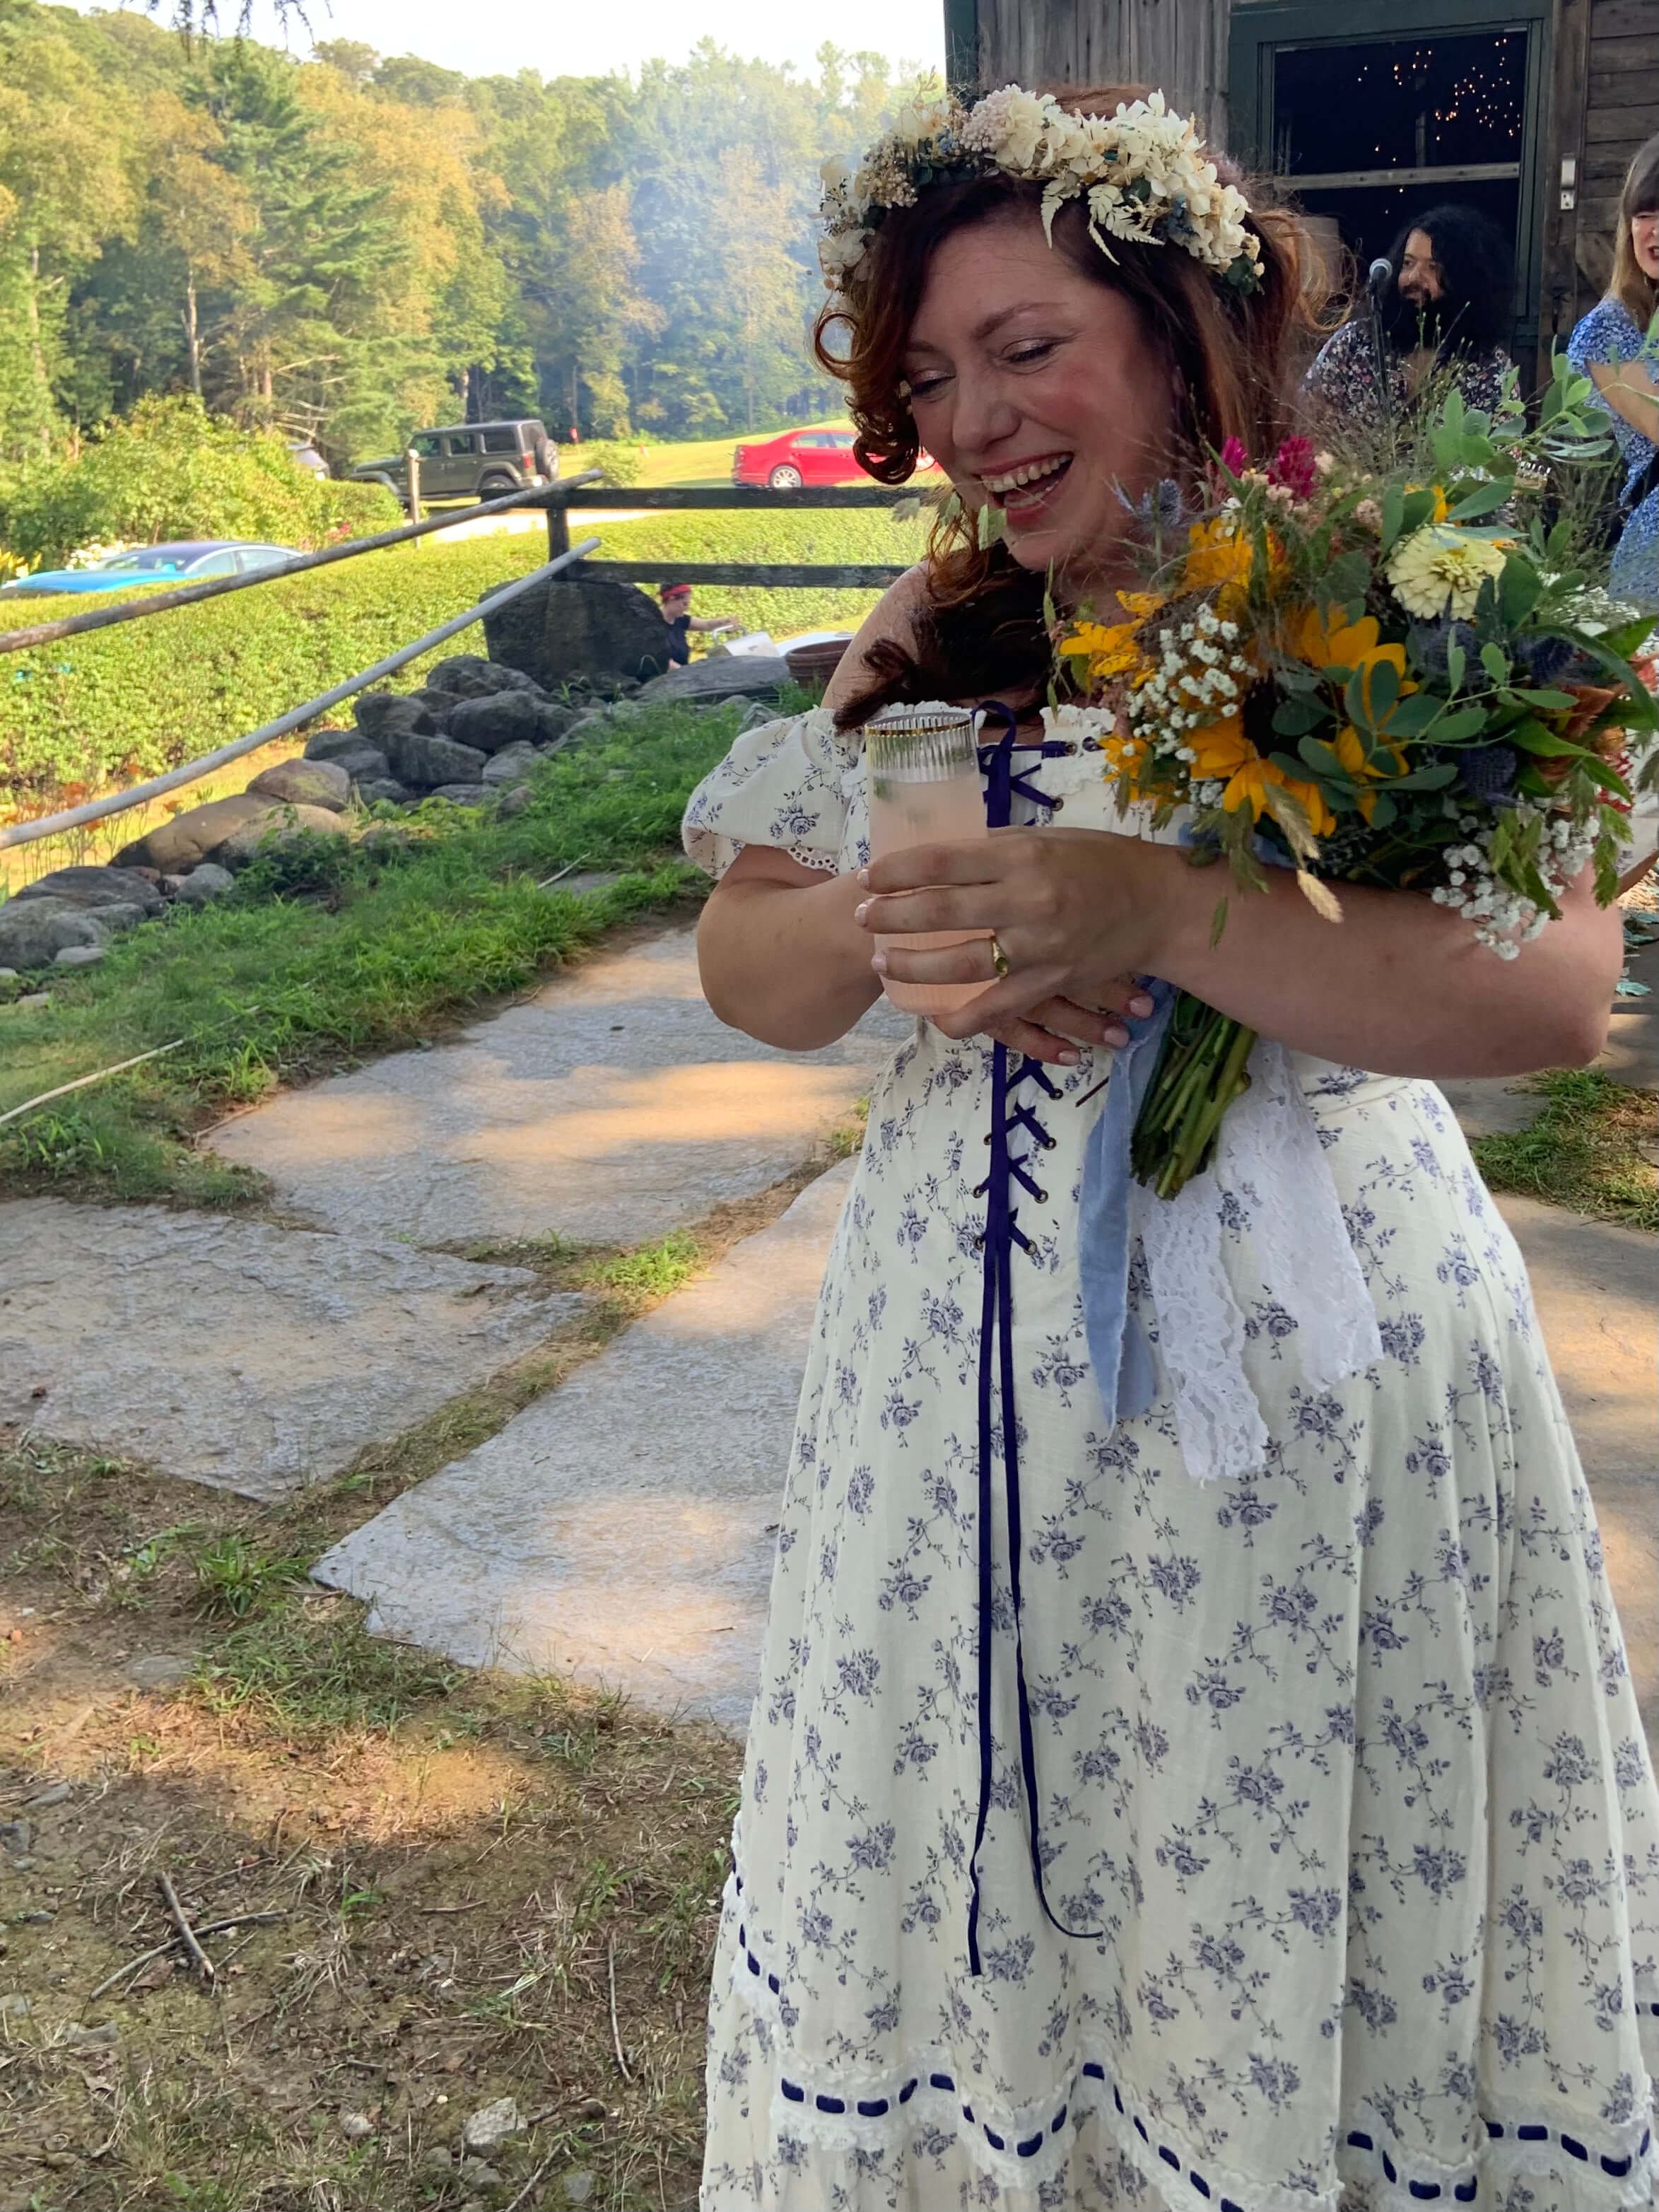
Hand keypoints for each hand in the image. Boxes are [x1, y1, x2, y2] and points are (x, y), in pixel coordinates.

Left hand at [855, 827, 1174, 1052]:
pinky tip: (935, 1017)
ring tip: (883, 963)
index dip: (896, 871)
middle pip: (940, 912)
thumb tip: (936, 858)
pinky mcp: (1050, 983)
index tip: (867, 876)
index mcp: (1022, 857)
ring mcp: (1039, 948)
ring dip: (912, 967)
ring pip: (960, 965)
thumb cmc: (1100, 863)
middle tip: (862, 918)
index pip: (941, 862)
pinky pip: (996, 1010)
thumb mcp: (1046, 840)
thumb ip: (992, 851)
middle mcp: (1027, 902)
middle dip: (890, 917)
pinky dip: (962, 1020)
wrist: (1158, 906)